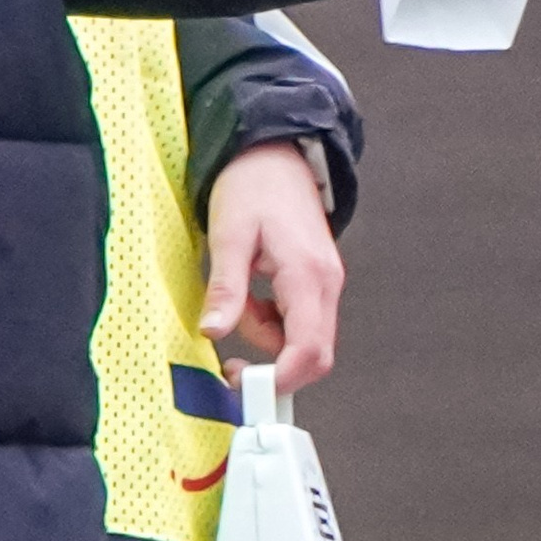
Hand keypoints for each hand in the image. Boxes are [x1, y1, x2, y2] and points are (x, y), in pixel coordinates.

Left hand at [200, 142, 342, 395]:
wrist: (274, 154)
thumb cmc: (252, 187)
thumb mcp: (228, 236)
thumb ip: (226, 288)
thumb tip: (214, 331)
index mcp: (308, 275)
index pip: (307, 350)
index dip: (279, 380)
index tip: (243, 386)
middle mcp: (326, 284)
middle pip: (314, 355)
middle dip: (273, 367)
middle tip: (230, 363)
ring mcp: (325, 284)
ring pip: (302, 339)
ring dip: (265, 336)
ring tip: (239, 299)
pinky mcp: (316, 282)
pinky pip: (298, 321)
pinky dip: (271, 321)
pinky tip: (253, 294)